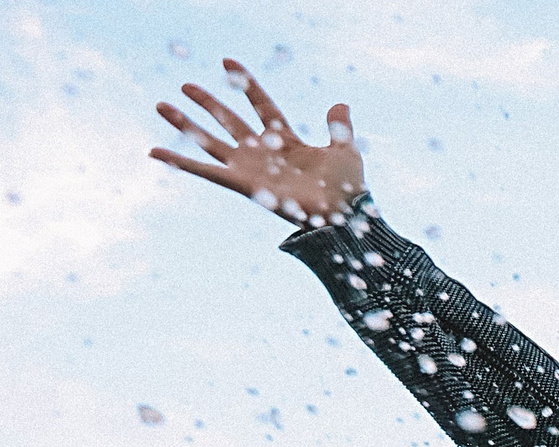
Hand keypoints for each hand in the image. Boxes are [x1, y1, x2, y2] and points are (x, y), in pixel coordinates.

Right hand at [150, 60, 364, 227]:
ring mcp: (249, 168)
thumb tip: (341, 104)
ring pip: (210, 140)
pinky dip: (179, 162)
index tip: (228, 61)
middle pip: (229, 120)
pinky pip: (204, 171)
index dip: (246, 84)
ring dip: (185, 124)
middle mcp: (263, 153)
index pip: (262, 105)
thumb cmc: (348, 190)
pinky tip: (154, 152)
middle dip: (208, 103)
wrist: (343, 216)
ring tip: (161, 105)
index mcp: (286, 141)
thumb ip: (339, 126)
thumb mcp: (346, 151)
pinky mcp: (241, 183)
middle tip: (186, 85)